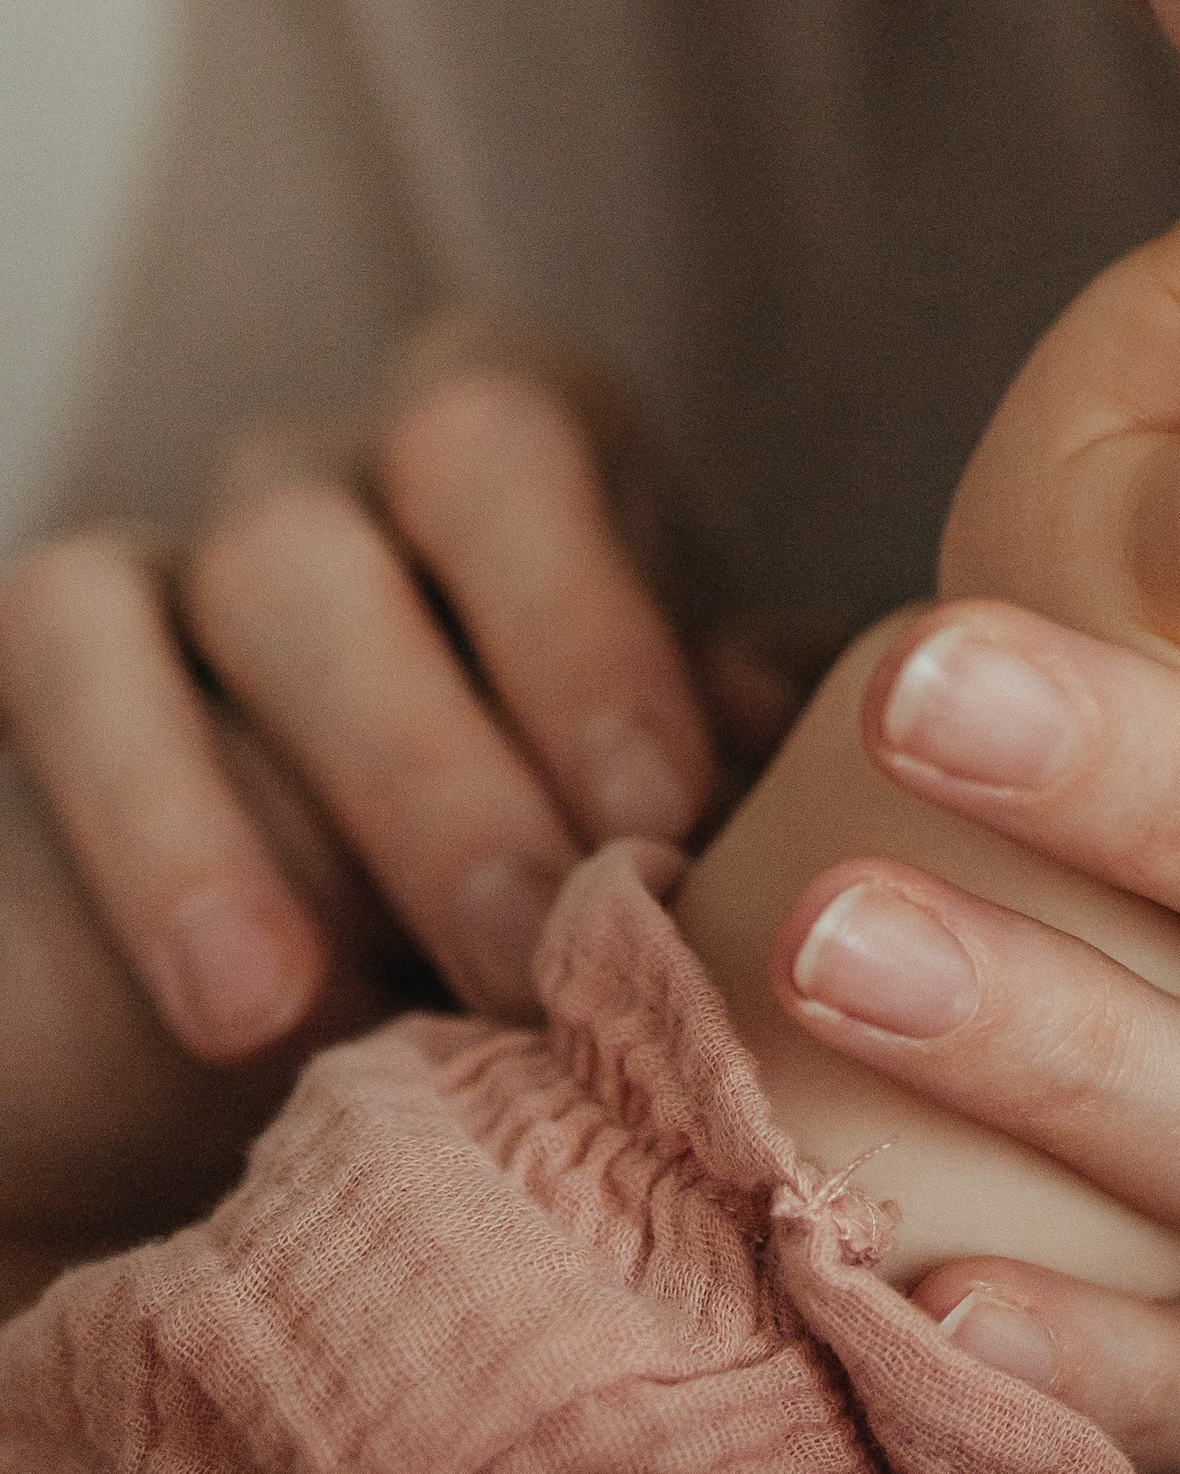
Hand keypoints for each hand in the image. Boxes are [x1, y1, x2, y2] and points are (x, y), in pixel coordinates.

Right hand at [0, 316, 802, 1076]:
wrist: (295, 1037)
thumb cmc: (542, 898)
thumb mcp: (664, 836)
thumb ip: (759, 772)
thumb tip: (808, 728)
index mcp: (542, 461)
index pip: (551, 436)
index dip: (602, 616)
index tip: (663, 813)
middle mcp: (378, 458)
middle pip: (435, 465)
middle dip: (505, 702)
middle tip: (537, 935)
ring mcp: (201, 535)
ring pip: (267, 564)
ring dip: (347, 787)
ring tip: (374, 999)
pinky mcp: (52, 643)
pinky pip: (74, 652)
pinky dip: (161, 828)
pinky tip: (245, 998)